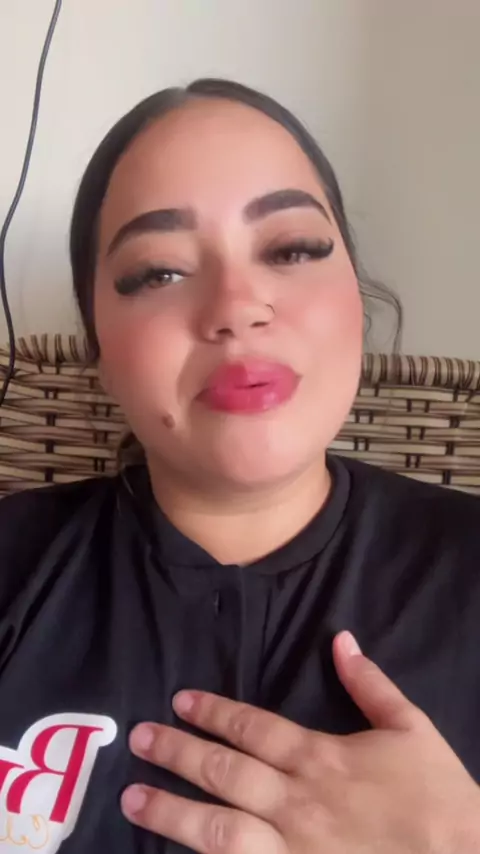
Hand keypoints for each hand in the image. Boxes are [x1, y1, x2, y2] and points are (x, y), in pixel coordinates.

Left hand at [121, 631, 479, 852]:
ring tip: (134, 797)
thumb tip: (341, 639)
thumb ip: (370, 683)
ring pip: (220, 829)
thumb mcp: (409, 726)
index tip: (180, 699)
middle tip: (139, 738)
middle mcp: (297, 800)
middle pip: (225, 772)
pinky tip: (176, 853)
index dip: (214, 711)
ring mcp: (293, 849)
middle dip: (177, 752)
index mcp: (320, 757)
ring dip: (172, 811)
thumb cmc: (433, 792)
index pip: (253, 728)